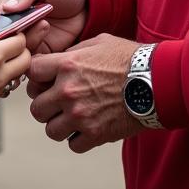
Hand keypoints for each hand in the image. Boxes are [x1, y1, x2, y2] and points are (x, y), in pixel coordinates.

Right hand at [0, 0, 86, 57]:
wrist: (89, 1)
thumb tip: (7, 7)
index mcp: (11, 8)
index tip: (4, 23)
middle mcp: (16, 27)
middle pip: (3, 41)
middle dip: (11, 36)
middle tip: (25, 25)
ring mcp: (29, 41)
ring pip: (17, 52)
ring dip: (28, 40)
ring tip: (44, 23)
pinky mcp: (43, 53)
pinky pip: (33, 61)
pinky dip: (38, 53)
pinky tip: (48, 33)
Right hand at [0, 8, 34, 106]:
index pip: (22, 42)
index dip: (19, 34)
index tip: (11, 32)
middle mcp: (0, 73)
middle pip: (26, 59)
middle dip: (21, 50)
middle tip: (9, 44)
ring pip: (19, 74)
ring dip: (15, 64)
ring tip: (0, 57)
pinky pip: (8, 85)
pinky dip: (6, 76)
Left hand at [27, 34, 141, 153]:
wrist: (157, 81)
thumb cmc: (130, 59)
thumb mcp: (98, 43)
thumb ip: (73, 52)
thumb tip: (57, 60)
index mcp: (67, 65)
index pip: (31, 72)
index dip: (36, 77)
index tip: (44, 80)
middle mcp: (68, 91)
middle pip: (36, 108)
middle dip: (45, 105)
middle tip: (57, 103)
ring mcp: (80, 115)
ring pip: (51, 130)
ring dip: (59, 125)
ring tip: (72, 118)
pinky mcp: (95, 134)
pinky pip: (72, 145)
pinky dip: (77, 139)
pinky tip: (87, 128)